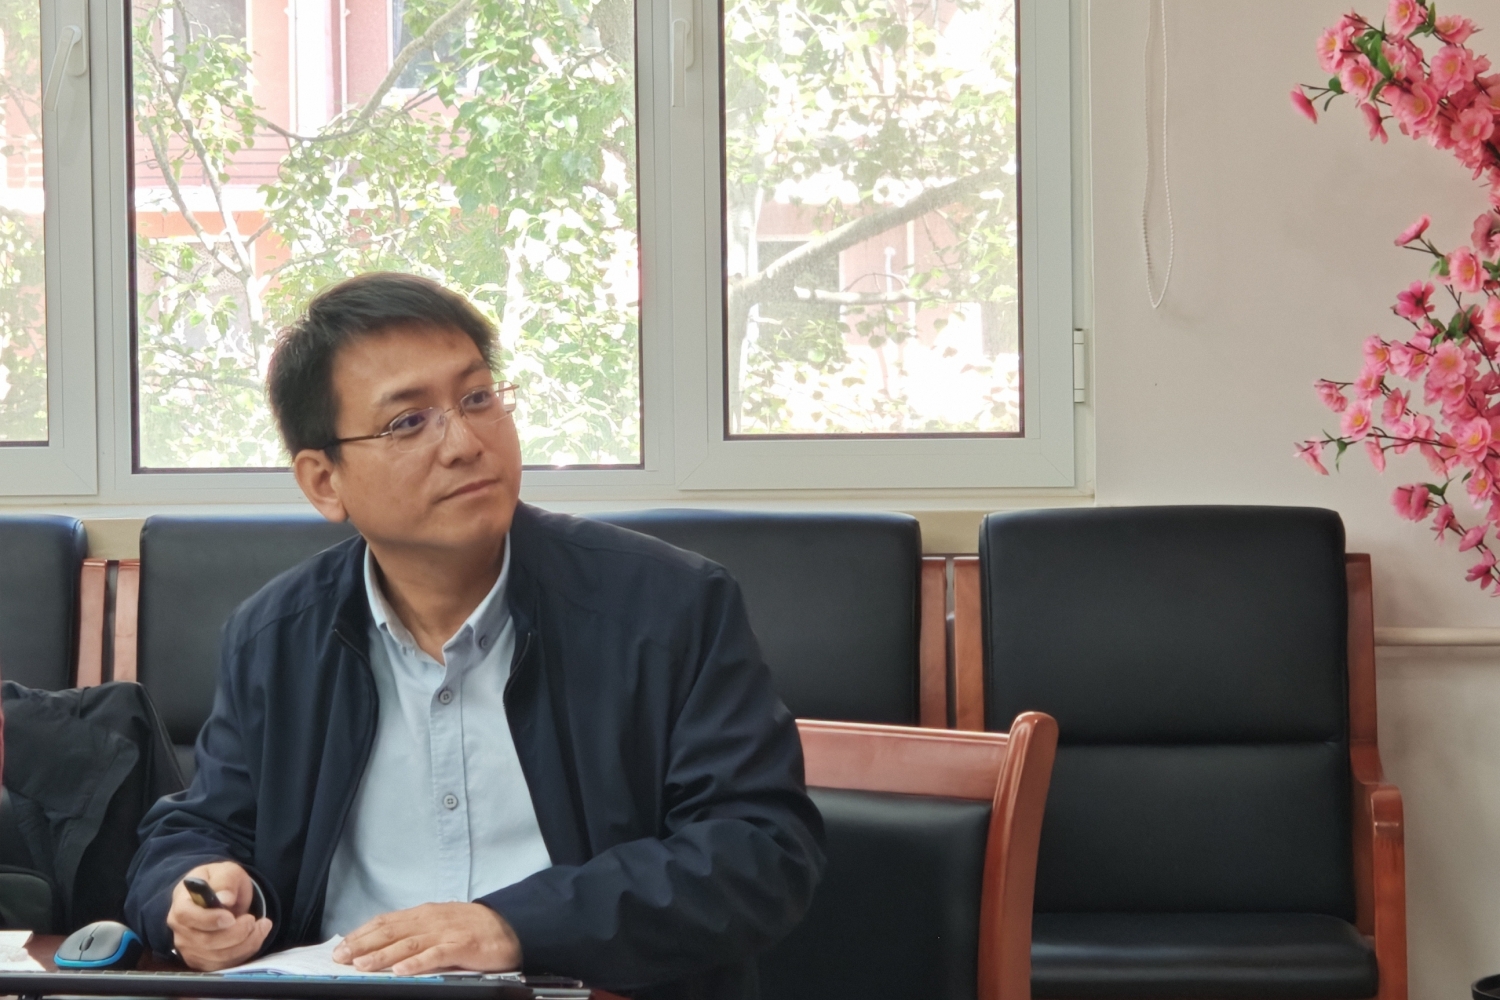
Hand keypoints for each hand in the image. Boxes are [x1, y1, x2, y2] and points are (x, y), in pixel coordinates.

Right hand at [167, 861, 273, 970]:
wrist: (221, 895)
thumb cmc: (219, 882)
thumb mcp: (225, 871)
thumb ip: (225, 882)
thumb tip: (225, 898)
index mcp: (181, 904)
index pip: (186, 916)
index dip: (209, 919)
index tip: (231, 917)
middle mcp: (181, 930)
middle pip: (205, 942)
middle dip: (235, 933)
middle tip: (253, 919)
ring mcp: (190, 949)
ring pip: (217, 957)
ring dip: (245, 943)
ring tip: (262, 925)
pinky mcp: (204, 961)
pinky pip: (225, 964)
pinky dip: (246, 951)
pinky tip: (256, 935)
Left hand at [332, 902, 520, 975]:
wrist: (511, 926)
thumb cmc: (472, 928)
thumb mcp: (439, 924)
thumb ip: (415, 931)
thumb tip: (382, 943)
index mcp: (424, 914)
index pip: (386, 921)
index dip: (362, 933)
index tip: (342, 946)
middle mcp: (431, 920)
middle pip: (392, 931)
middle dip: (364, 944)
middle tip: (342, 957)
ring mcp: (447, 932)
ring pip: (409, 943)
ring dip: (384, 955)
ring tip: (363, 965)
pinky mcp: (462, 946)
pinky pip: (437, 955)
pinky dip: (418, 963)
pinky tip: (402, 971)